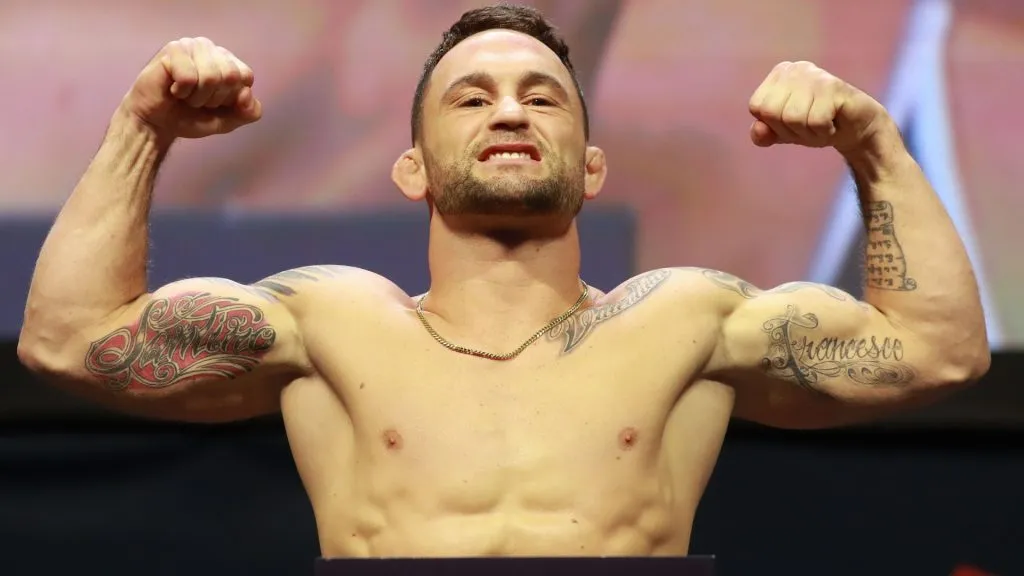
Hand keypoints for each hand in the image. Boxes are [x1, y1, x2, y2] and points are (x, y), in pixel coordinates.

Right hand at [120, 37, 261, 139]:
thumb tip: (247, 93)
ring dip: (197, 97)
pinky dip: (182, 91)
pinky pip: (189, 77)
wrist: (158, 124)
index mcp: (229, 61)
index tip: (214, 103)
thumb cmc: (191, 116)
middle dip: (214, 98)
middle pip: (230, 76)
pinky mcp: (173, 49)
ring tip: (185, 95)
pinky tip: (173, 89)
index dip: (231, 98)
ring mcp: (192, 46)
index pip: (245, 76)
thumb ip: (249, 112)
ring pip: (211, 76)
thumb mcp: (228, 120)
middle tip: (197, 100)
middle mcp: (212, 49)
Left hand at [747, 61, 887, 152]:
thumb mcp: (784, 132)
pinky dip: (824, 132)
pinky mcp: (834, 86)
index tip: (795, 122)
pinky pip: (815, 121)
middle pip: (772, 113)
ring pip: (793, 118)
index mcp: (779, 74)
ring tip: (823, 123)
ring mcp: (815, 75)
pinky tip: (834, 123)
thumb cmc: (817, 125)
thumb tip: (757, 131)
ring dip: (809, 132)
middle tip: (811, 124)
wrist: (857, 129)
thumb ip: (764, 133)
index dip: (774, 124)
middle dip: (791, 130)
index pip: (757, 107)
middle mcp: (795, 68)